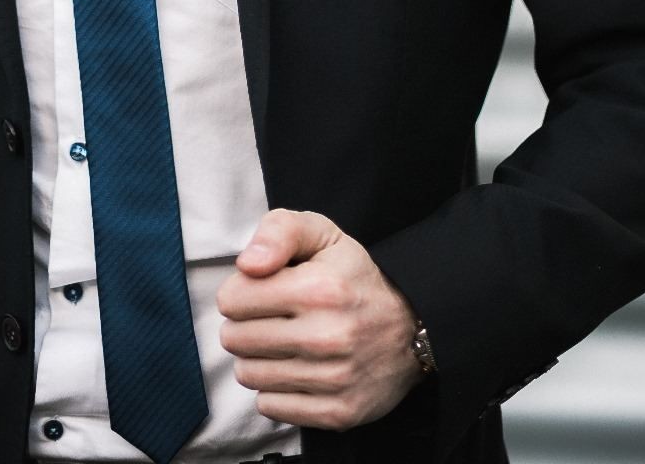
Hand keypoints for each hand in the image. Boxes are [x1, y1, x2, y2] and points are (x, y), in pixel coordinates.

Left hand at [216, 208, 423, 430]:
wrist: (412, 327)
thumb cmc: (354, 276)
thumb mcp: (322, 233)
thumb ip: (278, 232)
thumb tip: (246, 265)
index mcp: (318, 288)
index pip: (232, 299)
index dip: (240, 291)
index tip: (259, 290)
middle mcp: (326, 336)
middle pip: (235, 339)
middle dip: (244, 325)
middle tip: (269, 318)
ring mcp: (333, 379)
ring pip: (249, 375)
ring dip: (257, 359)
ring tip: (281, 343)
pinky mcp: (338, 413)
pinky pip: (270, 407)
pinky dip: (275, 390)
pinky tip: (295, 371)